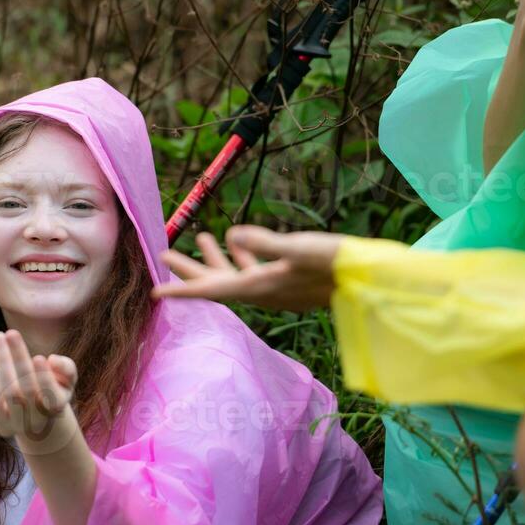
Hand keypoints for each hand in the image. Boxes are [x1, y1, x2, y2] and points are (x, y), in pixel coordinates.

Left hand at [0, 330, 79, 453]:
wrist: (39, 420)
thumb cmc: (55, 389)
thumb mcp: (67, 378)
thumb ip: (67, 368)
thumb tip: (52, 360)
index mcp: (56, 407)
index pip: (50, 394)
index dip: (44, 378)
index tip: (39, 357)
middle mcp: (37, 420)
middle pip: (25, 390)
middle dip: (18, 359)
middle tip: (10, 332)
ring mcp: (18, 426)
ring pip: (8, 395)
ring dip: (2, 363)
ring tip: (0, 338)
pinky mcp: (1, 427)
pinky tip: (1, 369)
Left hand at [151, 226, 344, 311]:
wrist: (368, 280)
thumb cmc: (335, 263)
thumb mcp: (299, 249)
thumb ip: (265, 243)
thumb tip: (231, 234)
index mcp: (260, 287)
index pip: (212, 290)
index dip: (182, 289)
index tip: (155, 291)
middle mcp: (262, 291)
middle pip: (216, 282)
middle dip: (189, 269)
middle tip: (163, 253)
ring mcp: (275, 286)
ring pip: (234, 274)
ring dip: (214, 258)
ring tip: (199, 236)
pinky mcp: (287, 280)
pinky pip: (253, 269)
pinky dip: (242, 255)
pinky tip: (238, 241)